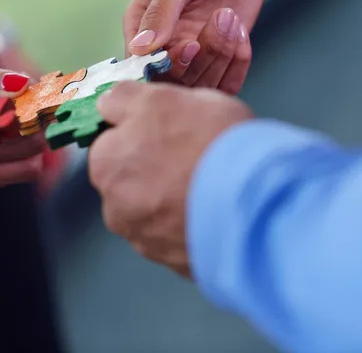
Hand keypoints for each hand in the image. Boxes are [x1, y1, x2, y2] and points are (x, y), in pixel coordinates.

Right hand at [0, 49, 45, 193]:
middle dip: (43, 124)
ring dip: (36, 144)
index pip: (12, 118)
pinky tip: (26, 146)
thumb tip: (23, 84)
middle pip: (21, 147)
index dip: (40, 106)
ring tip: (43, 123)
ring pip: (16, 168)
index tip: (57, 94)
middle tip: (54, 107)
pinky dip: (19, 161)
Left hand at [88, 82, 252, 275]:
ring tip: (209, 185)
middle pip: (132, 180)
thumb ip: (125, 99)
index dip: (143, 134)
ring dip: (173, 200)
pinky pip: (180, 237)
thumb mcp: (162, 98)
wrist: (255, 200)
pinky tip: (215, 209)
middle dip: (155, 169)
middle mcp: (115, 208)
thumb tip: (109, 104)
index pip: (112, 144)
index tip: (169, 132)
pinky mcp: (175, 263)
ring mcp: (146, 241)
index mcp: (105, 164)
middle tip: (193, 156)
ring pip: (156, 212)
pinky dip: (192, 224)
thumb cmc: (208, 142)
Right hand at [124, 0, 272, 92]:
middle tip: (217, 25)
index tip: (189, 45)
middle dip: (201, 58)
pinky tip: (241, 35)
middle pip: (173, 81)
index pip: (141, 66)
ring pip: (201, 84)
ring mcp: (192, 59)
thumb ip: (160, 11)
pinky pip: (225, 85)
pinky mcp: (218, 64)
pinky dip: (238, 66)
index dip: (166, 64)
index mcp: (141, 28)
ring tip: (231, 19)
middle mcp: (164, 48)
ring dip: (222, 55)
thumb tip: (141, 48)